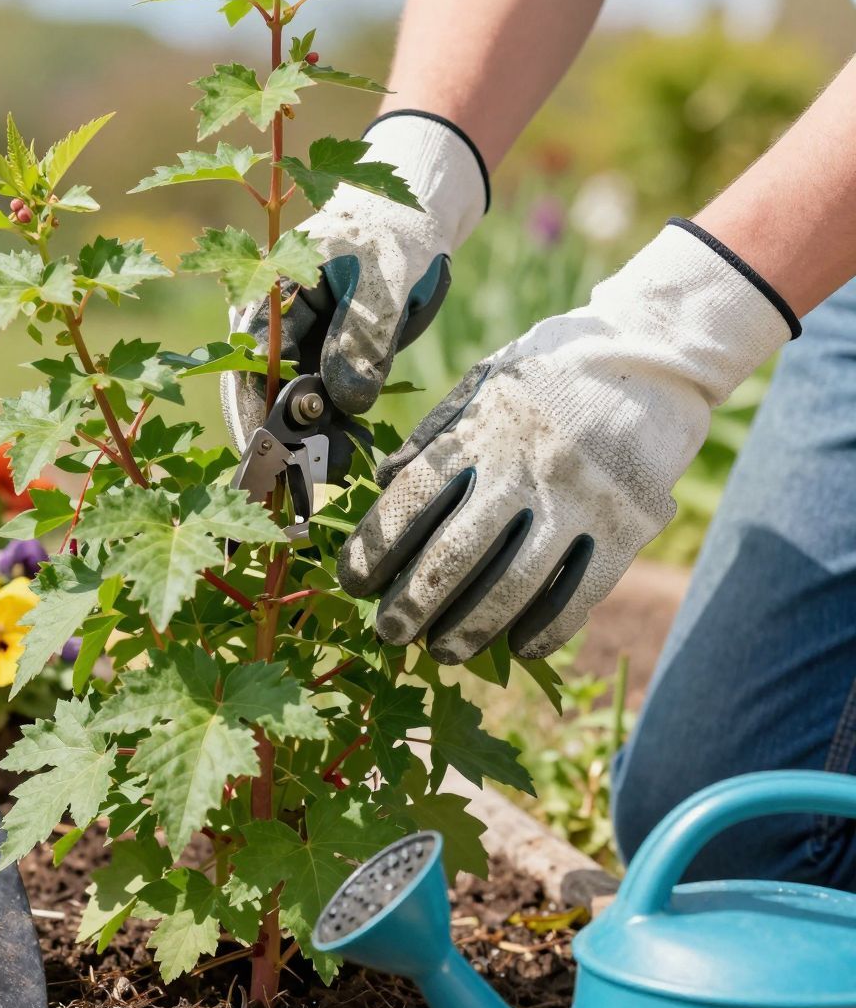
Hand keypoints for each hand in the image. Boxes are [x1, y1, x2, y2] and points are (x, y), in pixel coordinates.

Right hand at [221, 111, 489, 469]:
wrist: (415, 217)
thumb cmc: (393, 235)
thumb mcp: (381, 281)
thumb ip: (360, 338)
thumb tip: (344, 402)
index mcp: (268, 294)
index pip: (250, 365)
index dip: (257, 417)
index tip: (273, 460)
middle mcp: (272, 325)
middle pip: (261, 394)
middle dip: (279, 443)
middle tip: (301, 488)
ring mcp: (296, 346)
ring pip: (291, 407)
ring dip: (308, 443)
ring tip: (337, 472)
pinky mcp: (323, 361)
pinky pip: (320, 405)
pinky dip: (332, 432)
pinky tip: (351, 455)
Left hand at [337, 221, 796, 660]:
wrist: (655, 356)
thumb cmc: (556, 371)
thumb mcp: (487, 381)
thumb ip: (437, 433)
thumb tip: (382, 484)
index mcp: (485, 430)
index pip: (414, 501)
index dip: (376, 549)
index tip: (352, 583)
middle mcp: (528, 468)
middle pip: (455, 555)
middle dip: (412, 604)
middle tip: (388, 633)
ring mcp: (580, 501)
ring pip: (513, 586)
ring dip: (470, 629)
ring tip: (443, 650)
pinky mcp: (627, 526)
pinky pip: (578, 594)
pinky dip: (545, 628)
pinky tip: (518, 646)